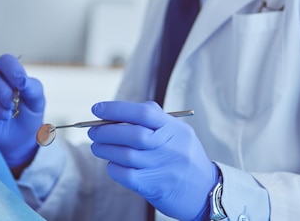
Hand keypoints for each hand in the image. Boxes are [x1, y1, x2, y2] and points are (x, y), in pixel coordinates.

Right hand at [0, 54, 44, 169]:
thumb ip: (33, 88)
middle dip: (2, 93)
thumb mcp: (37, 101)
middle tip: (12, 107)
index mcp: (7, 71)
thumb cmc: (28, 114)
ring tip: (6, 117)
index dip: (13, 71)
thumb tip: (22, 81)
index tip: (22, 85)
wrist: (20, 139)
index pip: (5, 61)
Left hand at [88, 101, 216, 220]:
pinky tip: (111, 163)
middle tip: (93, 130)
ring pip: (126, 155)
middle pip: (133, 134)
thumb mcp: (179, 133)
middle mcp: (170, 147)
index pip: (144, 112)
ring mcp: (163, 168)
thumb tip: (117, 111)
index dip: (117, 109)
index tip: (97, 109)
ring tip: (96, 146)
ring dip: (104, 148)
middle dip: (106, 131)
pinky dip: (113, 167)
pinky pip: (126, 175)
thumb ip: (154, 119)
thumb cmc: (184, 157)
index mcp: (175, 129)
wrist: (206, 192)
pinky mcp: (154, 187)